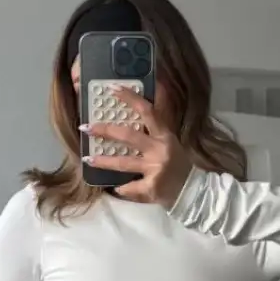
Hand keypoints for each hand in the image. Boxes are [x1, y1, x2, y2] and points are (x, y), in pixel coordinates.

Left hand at [81, 87, 191, 206]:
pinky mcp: (151, 187)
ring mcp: (155, 169)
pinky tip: (118, 188)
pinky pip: (130, 187)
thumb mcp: (169, 142)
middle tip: (86, 127)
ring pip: (123, 163)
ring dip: (103, 161)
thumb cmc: (178, 164)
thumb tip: (139, 106)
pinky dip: (122, 188)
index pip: (147, 111)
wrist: (193, 191)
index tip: (112, 89)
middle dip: (105, 130)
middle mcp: (159, 149)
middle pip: (128, 136)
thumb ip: (154, 128)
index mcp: (164, 135)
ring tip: (87, 159)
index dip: (130, 98)